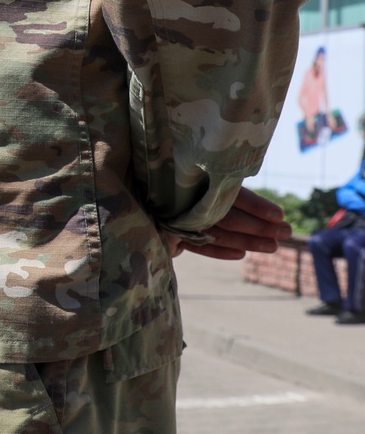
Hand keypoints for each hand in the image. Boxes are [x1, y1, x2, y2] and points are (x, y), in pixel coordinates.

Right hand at [176, 188, 290, 261]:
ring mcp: (180, 219)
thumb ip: (227, 187)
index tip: (280, 215)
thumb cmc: (185, 182)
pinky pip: (200, 247)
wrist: (148, 199)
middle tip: (286, 232)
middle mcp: (191, 200)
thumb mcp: (204, 178)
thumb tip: (264, 203)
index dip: (257, 205)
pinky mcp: (173, 234)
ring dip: (248, 241)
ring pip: (219, 234)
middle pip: (229, 218)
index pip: (233, 195)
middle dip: (259, 227)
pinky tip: (241, 255)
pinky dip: (220, 251)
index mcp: (201, 181)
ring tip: (273, 246)